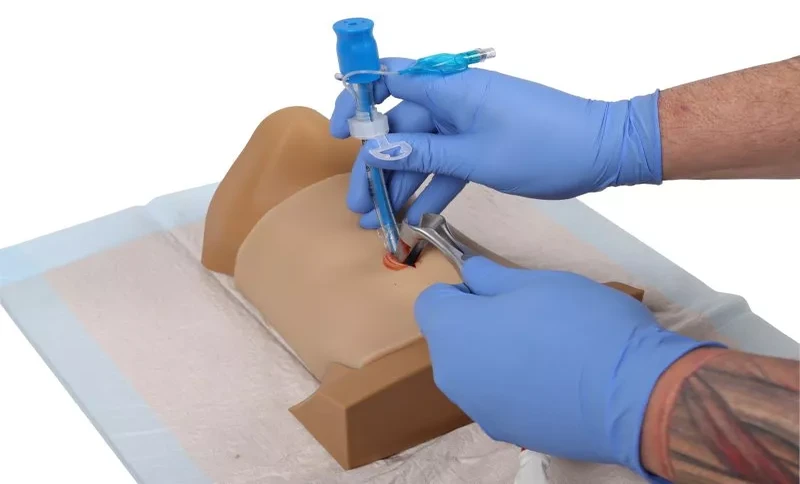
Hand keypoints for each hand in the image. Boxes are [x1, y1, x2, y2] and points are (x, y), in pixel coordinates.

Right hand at [330, 58, 662, 227]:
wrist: (603, 151)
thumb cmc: (547, 145)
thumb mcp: (478, 156)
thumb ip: (424, 155)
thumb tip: (375, 151)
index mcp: (450, 88)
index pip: (388, 78)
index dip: (358, 102)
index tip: (338, 134)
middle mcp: (453, 101)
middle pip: (399, 129)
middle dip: (376, 167)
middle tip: (359, 206)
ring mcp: (467, 125)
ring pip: (421, 153)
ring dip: (400, 186)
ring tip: (379, 222)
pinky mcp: (481, 146)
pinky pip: (446, 166)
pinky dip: (431, 189)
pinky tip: (413, 218)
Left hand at [414, 257, 715, 477]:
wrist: (634, 395)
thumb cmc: (582, 325)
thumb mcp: (537, 281)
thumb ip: (491, 277)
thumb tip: (472, 274)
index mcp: (452, 332)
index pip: (431, 302)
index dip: (461, 291)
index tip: (496, 291)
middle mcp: (453, 376)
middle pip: (451, 339)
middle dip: (477, 324)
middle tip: (527, 316)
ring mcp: (478, 409)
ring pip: (474, 371)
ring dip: (495, 356)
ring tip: (546, 350)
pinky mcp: (507, 432)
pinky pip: (497, 398)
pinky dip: (514, 387)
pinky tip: (554, 381)